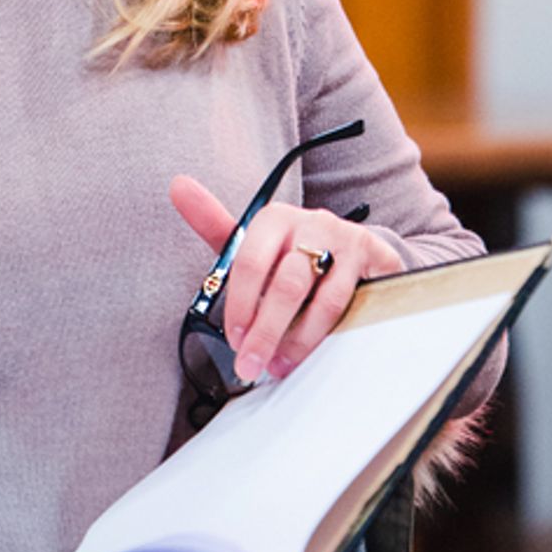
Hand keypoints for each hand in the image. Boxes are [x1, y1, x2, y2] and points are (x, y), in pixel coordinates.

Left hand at [170, 176, 403, 384]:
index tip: (235, 340)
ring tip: (282, 365)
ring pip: (322, 301)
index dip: (241, 307)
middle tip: (252, 365)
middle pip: (286, 286)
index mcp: (274, 218)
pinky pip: (353, 304)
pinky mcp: (374, 259)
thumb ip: (214, 224)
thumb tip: (176, 186)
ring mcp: (345, 240)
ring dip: (299, 341)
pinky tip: (319, 352)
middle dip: (266, 332)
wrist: (355, 248)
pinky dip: (332, 334)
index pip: (250, 263)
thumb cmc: (293, 251)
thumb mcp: (254, 241)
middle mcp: (310, 222)